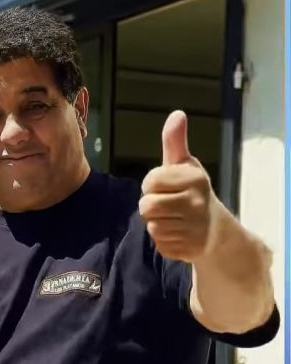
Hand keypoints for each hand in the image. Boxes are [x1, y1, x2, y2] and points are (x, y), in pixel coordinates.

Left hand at [140, 111, 222, 261]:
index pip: (150, 182)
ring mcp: (194, 229)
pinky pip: (160, 243)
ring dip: (157, 223)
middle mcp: (196, 203)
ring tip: (174, 218)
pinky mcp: (189, 250)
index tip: (165, 186)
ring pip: (152, 226)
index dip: (151, 185)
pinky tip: (179, 234)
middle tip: (167, 204)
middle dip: (151, 205)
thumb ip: (174, 141)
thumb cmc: (192, 190)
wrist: (217, 230)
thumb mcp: (184, 164)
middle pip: (146, 206)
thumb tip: (177, 113)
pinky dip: (165, 240)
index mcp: (193, 179)